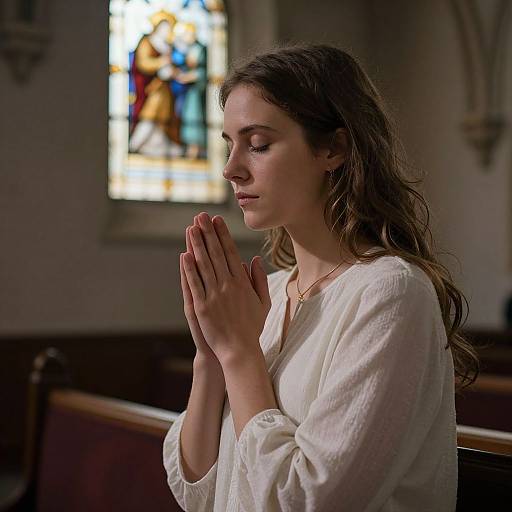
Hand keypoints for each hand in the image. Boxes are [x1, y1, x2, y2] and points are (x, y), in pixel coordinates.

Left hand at [182, 213, 270, 363]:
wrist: (239, 351)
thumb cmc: (252, 327)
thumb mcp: (263, 302)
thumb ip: (259, 279)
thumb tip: (254, 259)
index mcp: (242, 283)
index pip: (230, 252)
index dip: (223, 235)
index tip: (217, 220)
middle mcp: (228, 285)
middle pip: (216, 254)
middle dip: (208, 233)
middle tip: (201, 216)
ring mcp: (214, 295)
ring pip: (204, 265)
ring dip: (197, 245)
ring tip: (191, 228)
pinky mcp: (201, 307)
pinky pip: (194, 284)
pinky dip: (189, 269)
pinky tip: (184, 255)